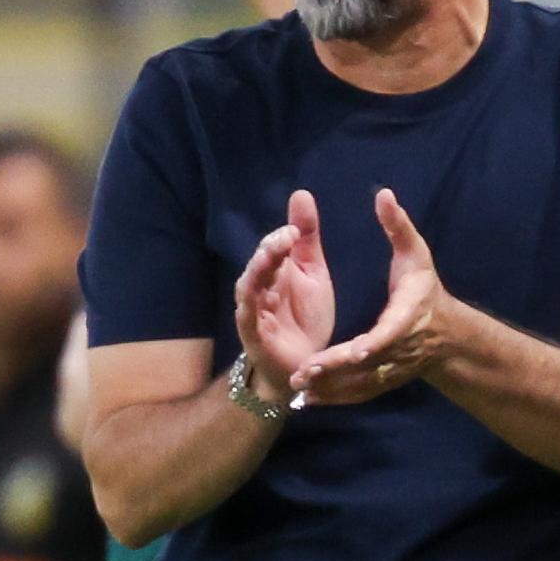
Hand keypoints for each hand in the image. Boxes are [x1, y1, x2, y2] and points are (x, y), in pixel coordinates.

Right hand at [234, 190, 334, 400]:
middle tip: (286, 235)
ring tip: (271, 256)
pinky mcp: (253, 335)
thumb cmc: (305, 318)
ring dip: (258, 270)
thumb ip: (306, 238)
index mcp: (275, 271)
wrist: (305, 366)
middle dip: (269, 249)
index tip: (296, 229)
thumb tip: (301, 194)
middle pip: (259, 264)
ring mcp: (253, 312)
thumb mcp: (312, 273)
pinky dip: (249, 307)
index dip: (282, 237)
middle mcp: (260, 288)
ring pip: (249, 287)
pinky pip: (247, 318)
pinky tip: (253, 296)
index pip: (272, 248)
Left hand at [291, 189, 450, 403]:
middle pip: (367, 365)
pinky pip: (359, 394)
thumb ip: (398, 226)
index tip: (350, 351)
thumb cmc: (426, 288)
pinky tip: (310, 399)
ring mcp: (392, 369)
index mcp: (406, 318)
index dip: (369, 345)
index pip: (387, 335)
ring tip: (299, 386)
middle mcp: (398, 349)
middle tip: (303, 372)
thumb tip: (383, 194)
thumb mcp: (417, 253)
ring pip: (360, 384)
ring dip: (331, 388)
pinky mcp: (384, 381)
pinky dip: (336, 398)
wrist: (447, 332)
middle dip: (336, 370)